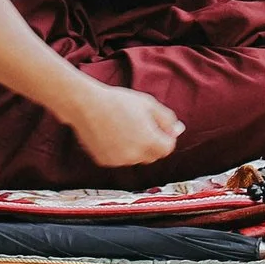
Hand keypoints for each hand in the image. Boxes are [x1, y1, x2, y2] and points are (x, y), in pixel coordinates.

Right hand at [67, 83, 182, 169]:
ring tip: (124, 126)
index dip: (165, 136)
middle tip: (140, 124)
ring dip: (136, 147)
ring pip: (136, 158)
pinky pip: (120, 159)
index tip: (157, 125)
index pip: (167, 148)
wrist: (86, 105)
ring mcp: (119, 161)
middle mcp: (135, 156)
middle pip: (153, 155)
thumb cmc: (118, 101)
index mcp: (149, 142)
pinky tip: (112, 133)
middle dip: (152, 143)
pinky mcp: (105, 161)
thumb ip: (167, 119)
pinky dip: (120, 150)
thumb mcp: (149, 104)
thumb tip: (178, 130)